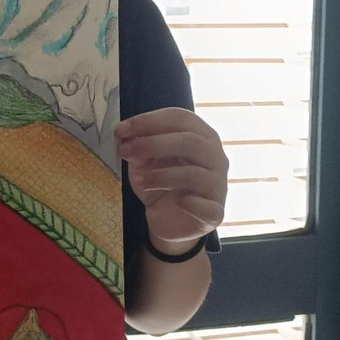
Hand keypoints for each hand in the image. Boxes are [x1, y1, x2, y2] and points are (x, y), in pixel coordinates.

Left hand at [115, 108, 227, 250]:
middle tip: (125, 151)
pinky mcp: (216, 212)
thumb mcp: (142, 162)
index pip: (180, 118)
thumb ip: (136, 147)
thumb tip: (124, 136)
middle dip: (153, 144)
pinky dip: (187, 203)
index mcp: (201, 136)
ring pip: (193, 174)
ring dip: (161, 176)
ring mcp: (218, 184)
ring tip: (141, 182)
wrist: (168, 221)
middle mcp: (216, 156)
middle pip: (190, 141)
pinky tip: (175, 202)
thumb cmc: (160, 184)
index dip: (149, 121)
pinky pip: (205, 206)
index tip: (120, 130)